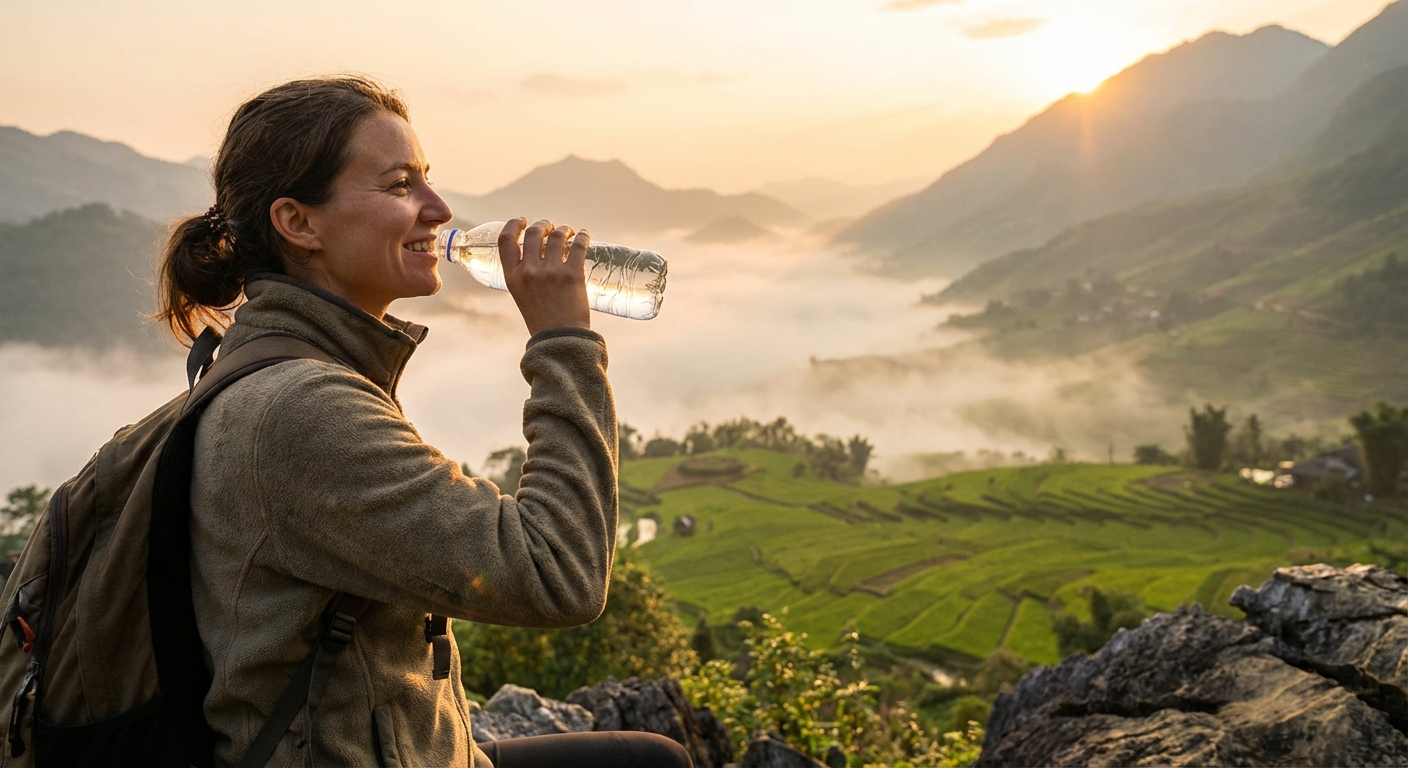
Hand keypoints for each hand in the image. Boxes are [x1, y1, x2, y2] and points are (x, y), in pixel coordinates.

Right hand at [499, 217, 591, 335]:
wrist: (560, 341)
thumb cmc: (542, 321)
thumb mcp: (522, 297)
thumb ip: (524, 276)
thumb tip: (535, 255)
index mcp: (513, 277)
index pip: (505, 241)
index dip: (513, 225)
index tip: (522, 220)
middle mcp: (529, 271)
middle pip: (533, 232)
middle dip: (543, 224)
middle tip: (550, 227)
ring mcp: (551, 271)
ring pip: (557, 235)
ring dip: (563, 230)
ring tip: (569, 233)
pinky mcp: (573, 274)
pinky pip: (579, 245)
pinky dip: (583, 236)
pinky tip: (584, 235)